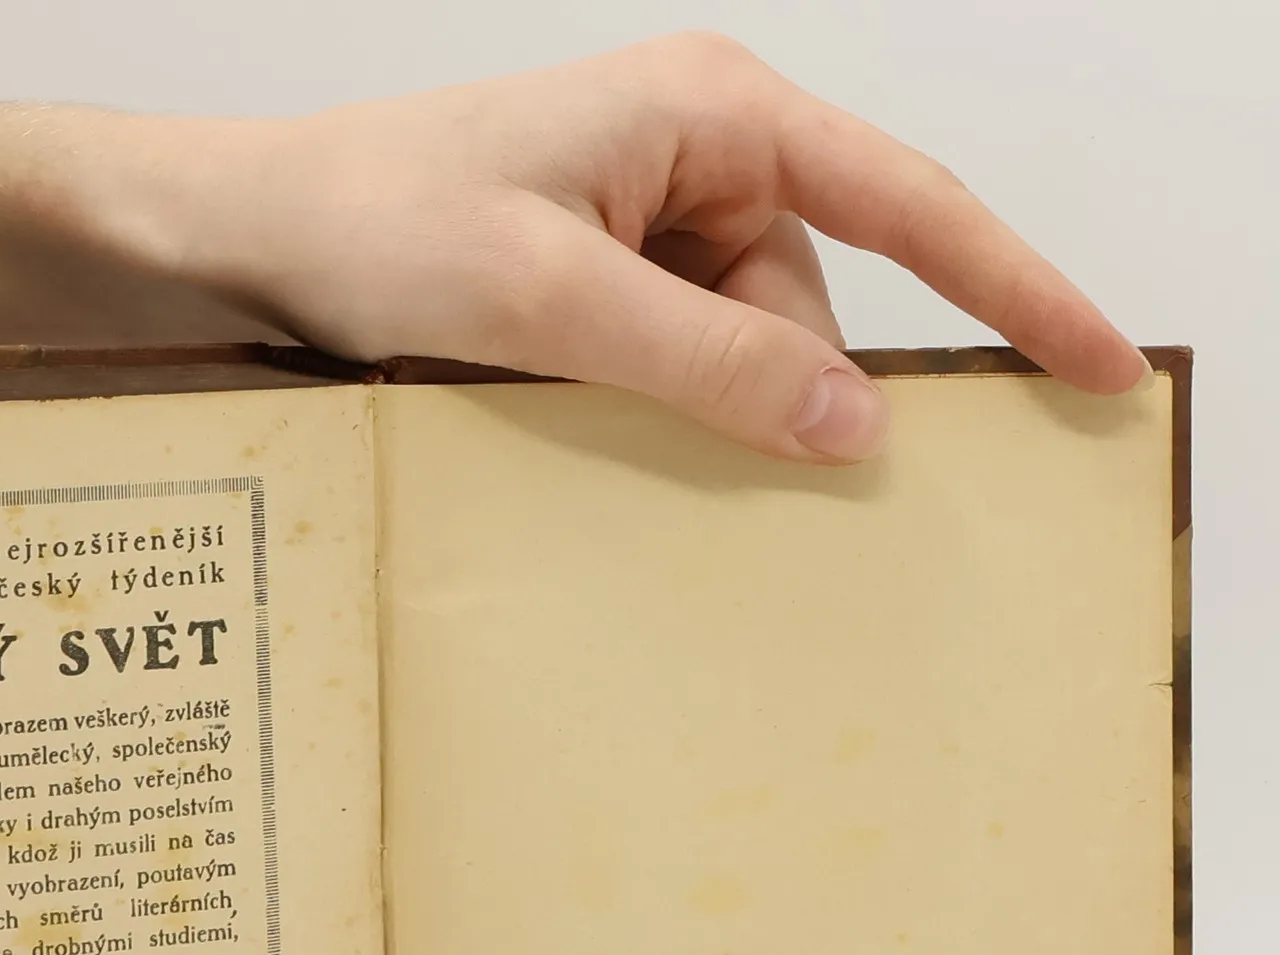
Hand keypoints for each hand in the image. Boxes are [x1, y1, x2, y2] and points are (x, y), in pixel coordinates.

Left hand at [114, 33, 1145, 459]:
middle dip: (771, 397)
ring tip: (568, 418)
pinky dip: (644, 415)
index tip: (1096, 365)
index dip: (1016, 286)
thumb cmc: (371, 224)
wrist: (240, 233)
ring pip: (732, 355)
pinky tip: (572, 430)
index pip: (909, 204)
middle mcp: (692, 157)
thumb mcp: (546, 299)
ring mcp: (639, 224)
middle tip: (682, 458)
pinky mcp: (591, 282)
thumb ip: (707, 360)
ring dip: (687, 417)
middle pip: (804, 308)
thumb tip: (854, 426)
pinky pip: (667, 366)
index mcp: (710, 114)